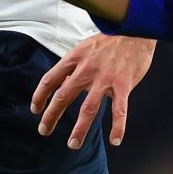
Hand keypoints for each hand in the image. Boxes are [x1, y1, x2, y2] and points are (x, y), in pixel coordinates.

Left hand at [31, 35, 155, 148]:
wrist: (137, 28)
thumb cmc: (111, 39)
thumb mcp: (86, 46)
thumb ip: (75, 65)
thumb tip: (62, 82)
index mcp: (75, 58)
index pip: (50, 79)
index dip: (40, 96)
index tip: (36, 109)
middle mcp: (86, 70)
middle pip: (63, 97)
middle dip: (51, 116)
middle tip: (44, 130)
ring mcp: (105, 79)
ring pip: (88, 109)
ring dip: (79, 129)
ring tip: (73, 144)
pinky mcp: (123, 85)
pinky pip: (120, 111)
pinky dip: (118, 127)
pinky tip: (115, 140)